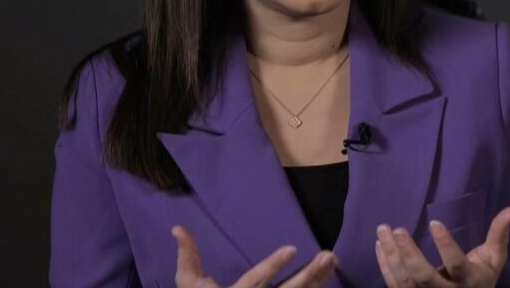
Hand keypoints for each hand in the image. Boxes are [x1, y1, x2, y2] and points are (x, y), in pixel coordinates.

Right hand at [171, 225, 338, 286]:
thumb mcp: (188, 283)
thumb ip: (188, 256)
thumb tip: (178, 227)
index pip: (257, 280)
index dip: (273, 265)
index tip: (293, 248)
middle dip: (308, 275)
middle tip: (326, 255)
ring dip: (318, 279)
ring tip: (332, 260)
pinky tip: (328, 274)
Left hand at [374, 206, 509, 286]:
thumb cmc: (481, 278)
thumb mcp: (494, 259)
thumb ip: (499, 234)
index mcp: (468, 280)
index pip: (456, 264)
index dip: (446, 245)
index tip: (435, 221)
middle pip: (424, 277)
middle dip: (409, 253)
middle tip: (398, 229)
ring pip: (405, 280)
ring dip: (391, 255)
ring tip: (383, 230)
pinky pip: (394, 283)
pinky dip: (384, 264)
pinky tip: (380, 244)